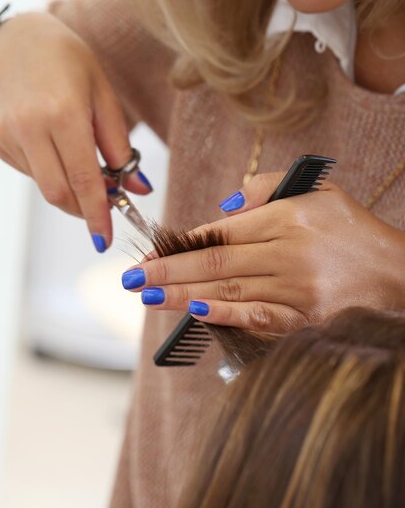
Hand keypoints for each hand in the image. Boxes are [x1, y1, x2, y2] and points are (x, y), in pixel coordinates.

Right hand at [0, 12, 152, 251]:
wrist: (16, 37)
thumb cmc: (67, 61)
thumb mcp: (104, 96)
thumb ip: (120, 147)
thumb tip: (138, 190)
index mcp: (62, 114)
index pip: (83, 181)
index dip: (97, 215)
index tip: (104, 240)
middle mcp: (28, 127)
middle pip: (59, 194)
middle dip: (84, 209)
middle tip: (102, 204)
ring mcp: (5, 134)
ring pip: (44, 186)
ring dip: (68, 187)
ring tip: (77, 156)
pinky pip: (29, 172)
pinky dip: (49, 171)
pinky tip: (52, 144)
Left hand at [121, 172, 404, 333]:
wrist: (400, 276)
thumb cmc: (354, 233)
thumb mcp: (319, 191)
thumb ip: (268, 187)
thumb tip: (222, 206)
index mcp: (288, 217)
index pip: (222, 231)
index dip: (182, 244)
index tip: (151, 253)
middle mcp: (288, 252)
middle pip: (215, 262)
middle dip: (166, 270)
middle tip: (130, 278)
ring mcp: (296, 289)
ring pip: (228, 290)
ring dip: (181, 294)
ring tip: (147, 296)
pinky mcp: (306, 320)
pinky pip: (258, 317)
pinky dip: (224, 315)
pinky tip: (193, 313)